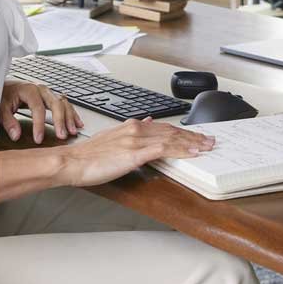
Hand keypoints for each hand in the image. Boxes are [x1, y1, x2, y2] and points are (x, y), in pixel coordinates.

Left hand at [0, 80, 82, 142]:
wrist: (4, 86)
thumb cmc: (3, 95)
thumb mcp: (1, 108)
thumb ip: (8, 122)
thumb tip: (16, 135)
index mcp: (29, 90)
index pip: (38, 108)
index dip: (39, 125)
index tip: (39, 139)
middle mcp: (41, 89)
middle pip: (56, 103)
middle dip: (60, 120)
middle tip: (62, 135)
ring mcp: (47, 92)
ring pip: (63, 103)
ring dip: (69, 117)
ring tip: (72, 131)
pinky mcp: (50, 97)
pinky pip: (64, 104)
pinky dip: (71, 114)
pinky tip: (77, 123)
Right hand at [56, 117, 214, 187]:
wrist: (73, 162)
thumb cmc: (89, 155)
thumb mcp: (112, 137)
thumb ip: (130, 130)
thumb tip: (146, 121)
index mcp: (131, 126)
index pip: (164, 127)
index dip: (183, 132)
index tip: (196, 136)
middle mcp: (136, 130)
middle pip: (172, 131)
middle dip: (193, 136)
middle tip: (210, 140)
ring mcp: (136, 141)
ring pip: (171, 138)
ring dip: (192, 142)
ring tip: (207, 146)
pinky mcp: (134, 153)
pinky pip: (163, 149)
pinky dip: (180, 150)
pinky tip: (191, 153)